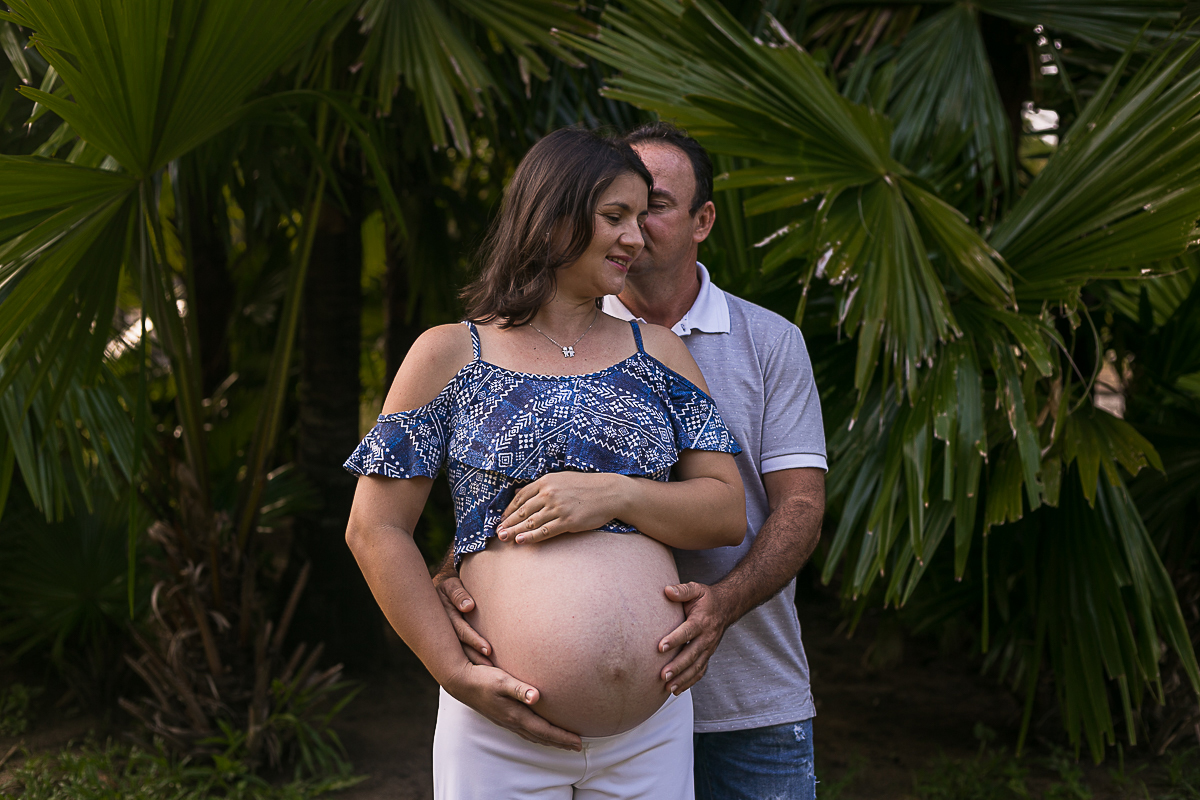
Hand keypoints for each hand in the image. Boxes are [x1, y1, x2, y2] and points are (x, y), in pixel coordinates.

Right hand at [433, 569, 493, 666]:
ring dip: (473, 662)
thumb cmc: (451, 587)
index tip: (488, 650)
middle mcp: (444, 630)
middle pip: (461, 647)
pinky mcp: (448, 642)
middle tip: (492, 668)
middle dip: (476, 657)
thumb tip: (468, 606)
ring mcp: (445, 637)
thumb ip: (459, 594)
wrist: (439, 592)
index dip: (474, 640)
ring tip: (489, 672)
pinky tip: (479, 673)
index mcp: (445, 615)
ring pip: (459, 653)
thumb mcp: (451, 585)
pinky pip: (458, 654)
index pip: (462, 630)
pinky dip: (467, 662)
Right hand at [444, 662, 582, 750]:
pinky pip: (525, 730)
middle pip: (541, 736)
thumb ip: (519, 689)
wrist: (460, 681)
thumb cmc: (482, 678)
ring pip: (532, 735)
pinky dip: (537, 734)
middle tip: (577, 746)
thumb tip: (536, 697)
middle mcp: (512, 721)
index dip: (562, 737)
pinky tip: (538, 732)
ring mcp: (506, 720)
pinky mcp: (502, 716)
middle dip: (559, 742)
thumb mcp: (502, 680)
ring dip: (549, 740)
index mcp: (515, 714)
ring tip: (562, 742)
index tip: (578, 742)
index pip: (544, 730)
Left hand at [497, 472, 628, 543]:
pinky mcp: (567, 521)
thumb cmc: (587, 486)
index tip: (502, 519)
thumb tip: (522, 495)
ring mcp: (558, 508)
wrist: (610, 493)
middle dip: (508, 522)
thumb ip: (543, 487)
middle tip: (497, 532)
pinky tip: (520, 541)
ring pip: (530, 522)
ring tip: (503, 538)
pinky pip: (545, 531)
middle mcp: (549, 493)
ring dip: (514, 532)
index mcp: (546, 481)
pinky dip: (531, 537)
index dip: (509, 509)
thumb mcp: (562, 479)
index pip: (521, 496)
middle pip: (522, 511)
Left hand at [658, 581, 733, 694]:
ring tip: (668, 687)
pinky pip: (700, 671)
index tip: (660, 647)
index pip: (688, 631)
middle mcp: (707, 637)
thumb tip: (666, 590)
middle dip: (678, 666)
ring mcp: (709, 648)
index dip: (675, 639)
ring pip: (696, 666)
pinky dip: (689, 682)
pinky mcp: (707, 655)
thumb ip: (682, 591)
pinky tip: (676, 690)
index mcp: (702, 620)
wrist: (726, 607)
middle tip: (662, 675)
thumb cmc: (706, 598)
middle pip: (692, 654)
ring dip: (682, 678)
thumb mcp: (696, 589)